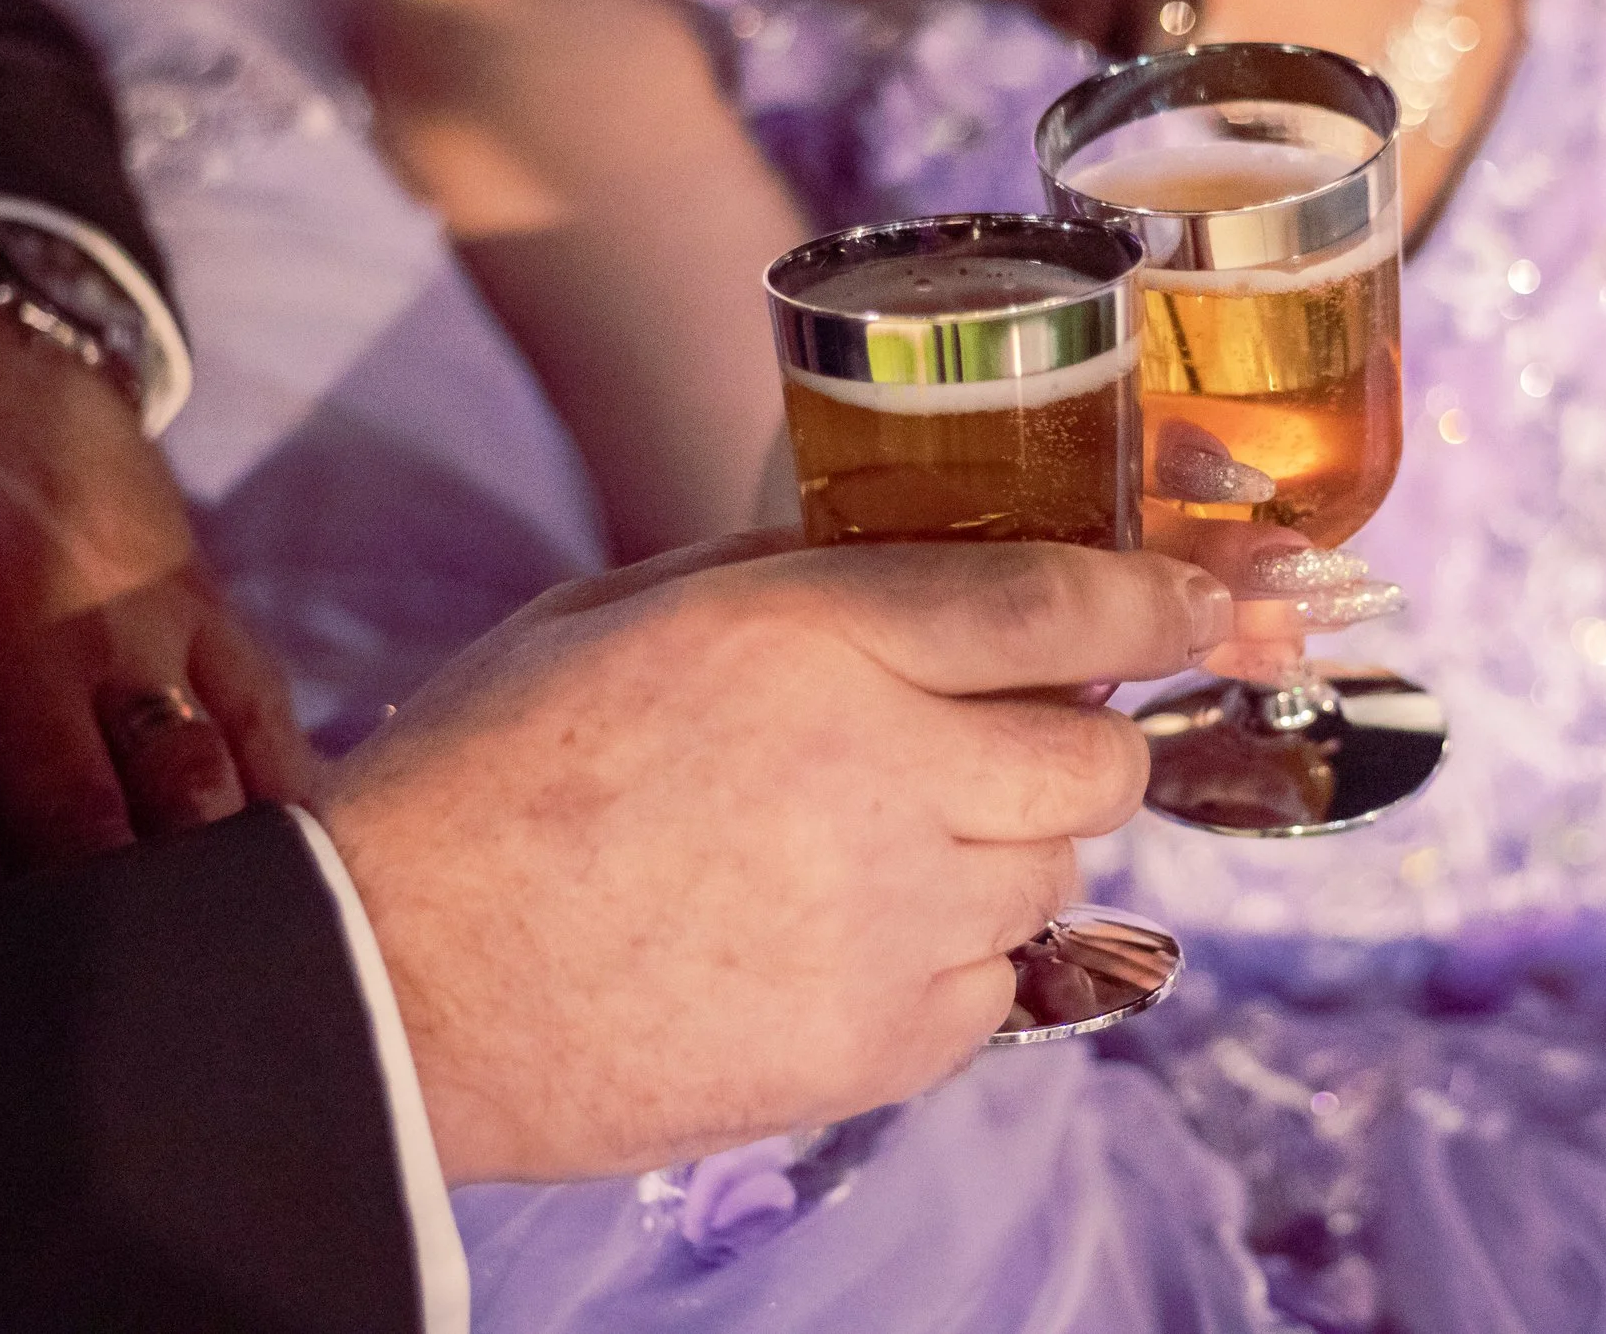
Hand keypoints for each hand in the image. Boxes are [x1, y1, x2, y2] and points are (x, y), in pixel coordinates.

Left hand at [0, 263, 310, 922]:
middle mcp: (17, 671)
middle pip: (80, 851)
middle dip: (107, 952)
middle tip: (130, 1032)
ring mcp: (124, 632)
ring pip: (188, 795)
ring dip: (212, 891)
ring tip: (237, 974)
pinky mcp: (197, 597)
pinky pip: (262, 715)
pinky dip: (287, 798)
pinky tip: (308, 869)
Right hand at [320, 532, 1231, 1183]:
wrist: (395, 984)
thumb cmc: (491, 775)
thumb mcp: (624, 610)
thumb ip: (788, 575)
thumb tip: (913, 560)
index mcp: (814, 638)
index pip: (1055, 600)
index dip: (1158, 597)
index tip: (1210, 602)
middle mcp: (883, 771)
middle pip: (1096, 754)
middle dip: (1079, 737)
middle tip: (1007, 740)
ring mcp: (892, 922)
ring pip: (1056, 874)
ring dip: (1007, 849)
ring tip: (885, 851)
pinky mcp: (874, 1045)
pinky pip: (996, 988)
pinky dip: (958, 961)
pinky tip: (852, 942)